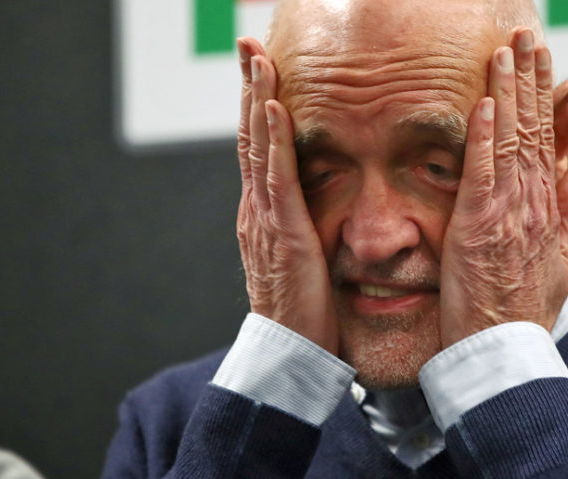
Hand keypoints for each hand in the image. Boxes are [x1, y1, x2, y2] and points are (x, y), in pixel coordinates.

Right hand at [235, 37, 337, 353]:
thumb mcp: (305, 258)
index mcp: (266, 213)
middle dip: (250, 87)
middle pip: (250, 135)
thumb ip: (306, 228)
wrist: (292, 351)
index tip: (262, 70)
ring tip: (256, 56)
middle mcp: (258, 208)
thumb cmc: (305, 310)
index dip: (259, 106)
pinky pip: (276, 176)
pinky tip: (272, 106)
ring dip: (256, 97)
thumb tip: (319, 209)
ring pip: (256, 145)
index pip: (260, 148)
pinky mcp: (283, 231)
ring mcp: (265, 217)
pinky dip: (272, 139)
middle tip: (248, 46)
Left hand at [439, 28, 567, 346]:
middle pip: (534, 128)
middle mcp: (534, 200)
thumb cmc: (528, 306)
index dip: (548, 96)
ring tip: (507, 51)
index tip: (547, 62)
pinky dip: (484, 137)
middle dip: (531, 78)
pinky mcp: (479, 224)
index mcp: (550, 204)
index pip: (550, 138)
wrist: (507, 346)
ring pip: (511, 140)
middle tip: (528, 36)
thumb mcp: (562, 254)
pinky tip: (485, 103)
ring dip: (508, 92)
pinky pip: (482, 172)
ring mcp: (508, 210)